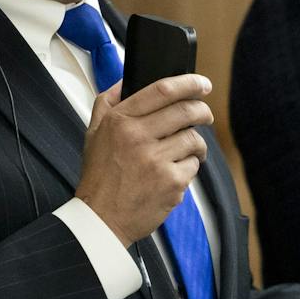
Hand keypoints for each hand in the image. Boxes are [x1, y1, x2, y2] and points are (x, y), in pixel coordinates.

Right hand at [75, 73, 212, 244]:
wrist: (101, 218)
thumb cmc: (99, 176)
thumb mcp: (93, 133)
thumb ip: (108, 103)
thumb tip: (127, 81)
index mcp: (120, 121)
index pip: (162, 90)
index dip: (189, 83)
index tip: (201, 84)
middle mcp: (138, 138)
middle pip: (186, 111)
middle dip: (203, 110)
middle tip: (206, 114)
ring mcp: (156, 161)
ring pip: (194, 139)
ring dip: (197, 143)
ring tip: (189, 150)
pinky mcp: (171, 183)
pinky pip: (193, 166)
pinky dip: (189, 168)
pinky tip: (174, 173)